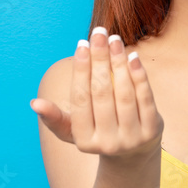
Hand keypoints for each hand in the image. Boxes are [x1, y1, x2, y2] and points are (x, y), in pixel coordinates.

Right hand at [31, 26, 163, 162]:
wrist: (133, 155)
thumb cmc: (97, 133)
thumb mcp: (74, 130)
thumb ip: (55, 117)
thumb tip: (34, 103)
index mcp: (84, 141)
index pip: (80, 98)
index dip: (81, 69)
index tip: (82, 44)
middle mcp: (108, 143)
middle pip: (102, 92)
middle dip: (100, 59)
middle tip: (99, 33)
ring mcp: (132, 138)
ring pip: (124, 93)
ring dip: (119, 62)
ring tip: (115, 39)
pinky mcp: (152, 131)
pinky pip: (145, 98)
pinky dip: (139, 76)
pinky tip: (133, 56)